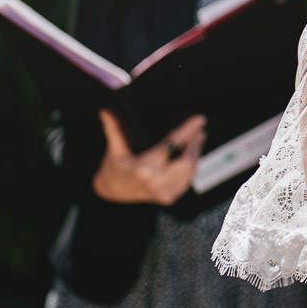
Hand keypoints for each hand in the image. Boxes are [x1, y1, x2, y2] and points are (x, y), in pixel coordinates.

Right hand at [90, 110, 204, 204]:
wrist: (111, 192)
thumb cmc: (113, 169)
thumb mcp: (114, 148)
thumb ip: (114, 127)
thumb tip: (106, 109)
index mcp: (144, 168)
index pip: (172, 144)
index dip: (188, 130)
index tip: (199, 119)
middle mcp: (156, 182)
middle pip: (187, 159)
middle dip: (196, 143)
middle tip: (200, 129)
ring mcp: (164, 192)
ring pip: (190, 170)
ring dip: (196, 154)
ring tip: (198, 139)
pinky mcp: (169, 197)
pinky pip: (187, 180)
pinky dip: (191, 167)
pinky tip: (192, 156)